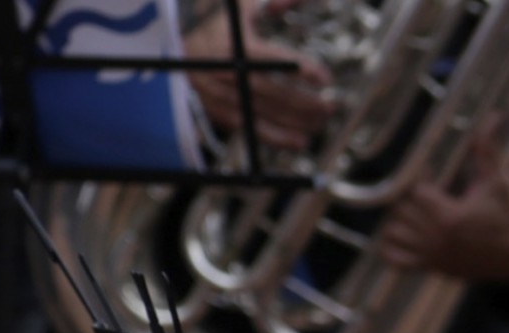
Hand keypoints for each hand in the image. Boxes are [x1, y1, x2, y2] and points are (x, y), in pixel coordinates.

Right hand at [184, 1, 331, 151]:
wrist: (178, 35)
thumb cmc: (218, 16)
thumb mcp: (244, 2)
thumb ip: (274, 0)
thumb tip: (296, 0)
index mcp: (231, 43)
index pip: (271, 60)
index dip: (300, 70)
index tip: (325, 77)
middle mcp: (224, 71)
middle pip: (271, 92)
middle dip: (304, 103)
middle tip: (329, 107)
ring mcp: (218, 93)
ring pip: (262, 114)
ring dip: (295, 123)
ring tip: (319, 125)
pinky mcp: (217, 109)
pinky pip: (249, 128)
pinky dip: (276, 138)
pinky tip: (298, 141)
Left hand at [378, 115, 508, 281]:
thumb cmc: (506, 215)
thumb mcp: (498, 182)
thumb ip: (488, 151)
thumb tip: (492, 117)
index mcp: (451, 218)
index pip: (416, 192)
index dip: (419, 178)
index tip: (431, 171)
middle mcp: (437, 239)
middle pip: (401, 211)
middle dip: (407, 197)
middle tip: (420, 187)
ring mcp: (431, 255)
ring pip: (393, 233)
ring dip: (397, 218)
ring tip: (411, 207)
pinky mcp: (430, 266)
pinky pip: (396, 260)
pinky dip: (390, 246)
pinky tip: (400, 231)